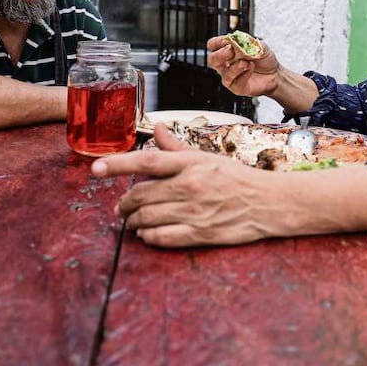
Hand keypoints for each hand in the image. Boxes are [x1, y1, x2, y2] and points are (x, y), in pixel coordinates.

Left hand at [91, 125, 283, 246]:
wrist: (269, 203)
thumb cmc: (236, 178)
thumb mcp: (206, 157)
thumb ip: (176, 146)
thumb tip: (155, 128)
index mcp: (190, 164)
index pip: (146, 160)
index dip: (117, 164)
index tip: (96, 168)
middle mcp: (189, 186)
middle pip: (140, 195)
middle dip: (123, 204)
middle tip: (121, 207)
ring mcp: (194, 211)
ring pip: (146, 218)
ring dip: (133, 221)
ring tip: (133, 220)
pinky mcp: (200, 234)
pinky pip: (161, 237)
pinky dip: (148, 236)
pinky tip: (147, 233)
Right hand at [206, 35, 280, 96]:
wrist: (275, 74)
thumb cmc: (264, 59)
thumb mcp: (259, 45)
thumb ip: (247, 42)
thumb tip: (237, 40)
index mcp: (228, 50)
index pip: (213, 45)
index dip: (217, 42)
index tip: (227, 41)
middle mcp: (226, 63)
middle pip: (212, 60)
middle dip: (221, 54)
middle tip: (232, 51)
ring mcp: (230, 76)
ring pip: (225, 73)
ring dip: (237, 67)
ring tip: (247, 63)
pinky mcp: (237, 87)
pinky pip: (235, 82)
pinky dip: (244, 74)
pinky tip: (251, 69)